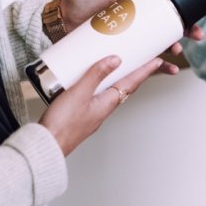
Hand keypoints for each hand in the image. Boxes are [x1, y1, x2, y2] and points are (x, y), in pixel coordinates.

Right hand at [39, 55, 162, 155]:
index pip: (132, 83)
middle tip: (145, 61)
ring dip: (120, 78)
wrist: (47, 145)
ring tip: (123, 67)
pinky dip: (102, 84)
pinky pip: (99, 95)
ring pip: (112, 91)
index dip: (145, 71)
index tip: (158, 61)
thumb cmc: (63, 124)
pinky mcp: (83, 113)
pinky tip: (94, 81)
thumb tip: (116, 60)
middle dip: (137, 74)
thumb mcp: (80, 93)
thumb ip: (96, 75)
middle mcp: (104, 108)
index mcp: (108, 103)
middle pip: (125, 87)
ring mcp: (94, 111)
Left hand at [59, 0, 205, 74]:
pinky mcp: (126, 50)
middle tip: (198, 35)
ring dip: (174, 49)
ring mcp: (135, 36)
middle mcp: (142, 20)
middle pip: (173, 26)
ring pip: (162, 44)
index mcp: (142, 3)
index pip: (173, 4)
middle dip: (190, 31)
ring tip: (177, 51)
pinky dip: (158, 66)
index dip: (195, 6)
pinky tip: (167, 69)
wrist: (63, 21)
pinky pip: (145, 59)